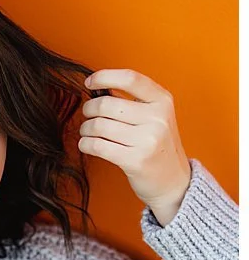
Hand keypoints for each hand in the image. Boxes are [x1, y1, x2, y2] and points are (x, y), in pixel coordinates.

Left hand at [80, 69, 194, 220]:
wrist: (174, 182)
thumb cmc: (157, 144)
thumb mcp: (155, 116)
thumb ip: (133, 99)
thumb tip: (95, 85)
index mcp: (163, 101)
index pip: (130, 78)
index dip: (103, 76)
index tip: (89, 83)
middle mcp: (158, 118)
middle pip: (105, 104)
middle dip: (89, 109)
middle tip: (88, 115)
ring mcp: (149, 140)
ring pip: (98, 125)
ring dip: (85, 129)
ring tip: (89, 132)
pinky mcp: (136, 160)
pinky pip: (96, 145)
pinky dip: (85, 144)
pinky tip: (88, 144)